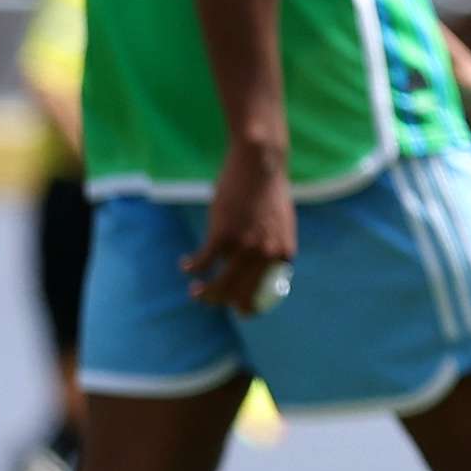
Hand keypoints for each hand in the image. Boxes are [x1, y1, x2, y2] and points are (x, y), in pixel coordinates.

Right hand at [184, 136, 297, 312]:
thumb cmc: (269, 191)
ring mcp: (245, 247)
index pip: (267, 294)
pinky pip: (203, 262)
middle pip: (241, 295)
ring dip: (204, 293)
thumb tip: (263, 266)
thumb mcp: (282, 224)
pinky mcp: (222, 235)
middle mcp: (267, 256)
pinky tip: (185, 266)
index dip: (249, 304)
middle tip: (209, 299)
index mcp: (284, 254)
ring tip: (194, 292)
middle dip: (224, 302)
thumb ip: (274, 247)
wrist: (261, 165)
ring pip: (220, 285)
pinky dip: (192, 267)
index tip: (236, 306)